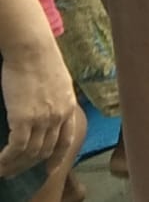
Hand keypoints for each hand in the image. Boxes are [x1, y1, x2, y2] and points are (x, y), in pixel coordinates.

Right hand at [0, 40, 76, 177]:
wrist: (32, 50)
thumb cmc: (41, 59)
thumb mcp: (59, 82)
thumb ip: (55, 99)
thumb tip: (47, 108)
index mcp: (68, 107)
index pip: (66, 140)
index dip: (57, 157)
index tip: (50, 169)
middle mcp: (58, 116)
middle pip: (46, 150)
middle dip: (31, 165)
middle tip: (16, 172)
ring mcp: (43, 119)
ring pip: (30, 152)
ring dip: (16, 165)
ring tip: (4, 170)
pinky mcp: (24, 119)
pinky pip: (16, 148)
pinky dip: (7, 159)